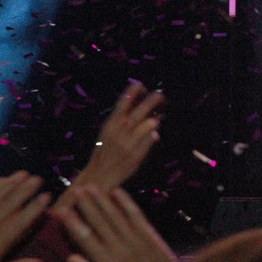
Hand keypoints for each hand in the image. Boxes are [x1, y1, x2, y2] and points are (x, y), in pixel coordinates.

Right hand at [54, 185, 183, 261]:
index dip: (73, 223)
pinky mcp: (150, 235)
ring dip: (103, 200)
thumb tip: (70, 258)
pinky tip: (117, 191)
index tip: (62, 211)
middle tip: (76, 190)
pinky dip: (126, 202)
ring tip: (91, 187)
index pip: (86, 238)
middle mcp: (120, 248)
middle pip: (100, 222)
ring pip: (116, 216)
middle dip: (87, 205)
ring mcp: (136, 240)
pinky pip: (136, 215)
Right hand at [57, 82, 163, 209]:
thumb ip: (122, 120)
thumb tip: (139, 105)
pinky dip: (153, 136)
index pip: (123, 102)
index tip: (142, 85)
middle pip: (139, 111)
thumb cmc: (105, 152)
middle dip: (152, 101)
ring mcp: (128, 143)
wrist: (100, 176)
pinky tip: (155, 133)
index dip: (133, 92)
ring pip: (148, 125)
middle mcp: (120, 131)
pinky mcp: (137, 155)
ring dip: (155, 119)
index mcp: (111, 124)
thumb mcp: (109, 132)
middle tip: (161, 96)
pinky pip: (150, 141)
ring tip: (160, 116)